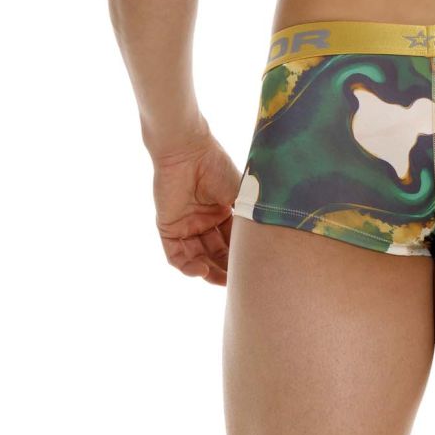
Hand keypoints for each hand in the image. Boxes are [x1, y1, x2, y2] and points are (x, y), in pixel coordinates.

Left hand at [152, 132, 242, 285]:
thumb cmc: (216, 166)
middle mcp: (204, 220)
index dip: (241, 257)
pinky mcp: (168, 227)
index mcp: (222, 210)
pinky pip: (177, 255)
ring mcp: (186, 225)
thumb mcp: (240, 194)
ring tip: (223, 282)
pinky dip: (188, 267)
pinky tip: (202, 271)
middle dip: (227, 269)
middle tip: (240, 283)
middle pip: (216, 253)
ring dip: (209, 272)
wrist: (188, 151)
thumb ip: (249, 217)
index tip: (254, 271)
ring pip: (198, 258)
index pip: (232, 241)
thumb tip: (266, 242)